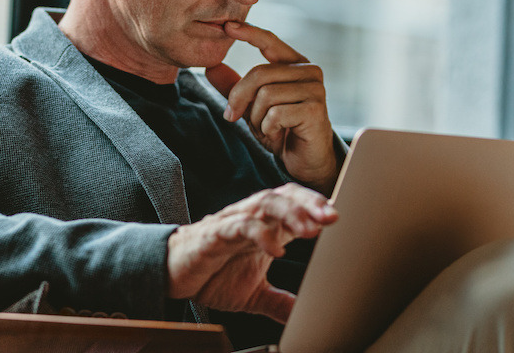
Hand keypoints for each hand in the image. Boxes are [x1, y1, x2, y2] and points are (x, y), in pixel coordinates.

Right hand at [166, 183, 337, 322]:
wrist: (171, 276)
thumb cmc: (212, 275)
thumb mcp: (254, 294)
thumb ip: (281, 302)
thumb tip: (305, 317)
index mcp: (266, 227)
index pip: (296, 205)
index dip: (318, 208)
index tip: (341, 219)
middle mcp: (252, 218)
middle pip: (285, 196)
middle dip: (311, 204)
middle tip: (333, 217)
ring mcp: (233, 222)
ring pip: (265, 203)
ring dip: (291, 212)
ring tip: (311, 228)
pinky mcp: (214, 234)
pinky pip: (239, 225)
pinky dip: (259, 233)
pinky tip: (275, 248)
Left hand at [205, 21, 339, 193]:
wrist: (305, 160)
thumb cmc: (281, 130)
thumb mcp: (251, 106)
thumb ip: (234, 87)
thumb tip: (211, 67)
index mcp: (294, 64)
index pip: (270, 41)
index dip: (249, 32)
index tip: (227, 26)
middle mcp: (309, 71)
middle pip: (259, 73)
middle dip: (239, 98)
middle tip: (232, 117)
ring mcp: (315, 89)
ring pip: (266, 94)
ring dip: (257, 118)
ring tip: (267, 128)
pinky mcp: (315, 108)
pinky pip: (276, 113)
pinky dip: (268, 128)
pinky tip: (279, 134)